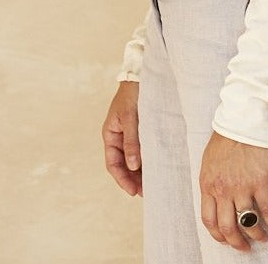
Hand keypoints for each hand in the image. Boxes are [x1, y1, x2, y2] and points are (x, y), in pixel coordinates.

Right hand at [102, 80, 142, 195]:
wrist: (142, 74)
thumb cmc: (133, 93)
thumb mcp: (130, 117)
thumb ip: (131, 141)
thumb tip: (132, 166)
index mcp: (110, 134)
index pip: (113, 164)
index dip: (122, 179)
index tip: (133, 191)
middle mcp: (119, 137)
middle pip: (124, 165)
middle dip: (133, 179)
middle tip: (147, 193)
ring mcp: (130, 134)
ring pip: (134, 159)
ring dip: (141, 172)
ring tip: (153, 184)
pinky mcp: (142, 131)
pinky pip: (143, 150)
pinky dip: (148, 160)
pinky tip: (157, 167)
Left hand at [199, 130, 267, 251]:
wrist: (244, 118)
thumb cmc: (227, 136)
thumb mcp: (210, 161)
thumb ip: (212, 182)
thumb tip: (217, 200)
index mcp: (209, 185)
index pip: (210, 220)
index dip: (218, 235)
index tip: (226, 240)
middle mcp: (224, 190)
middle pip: (228, 227)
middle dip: (236, 242)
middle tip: (244, 247)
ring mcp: (243, 187)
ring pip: (248, 222)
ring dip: (256, 234)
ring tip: (262, 237)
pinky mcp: (261, 181)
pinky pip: (267, 209)